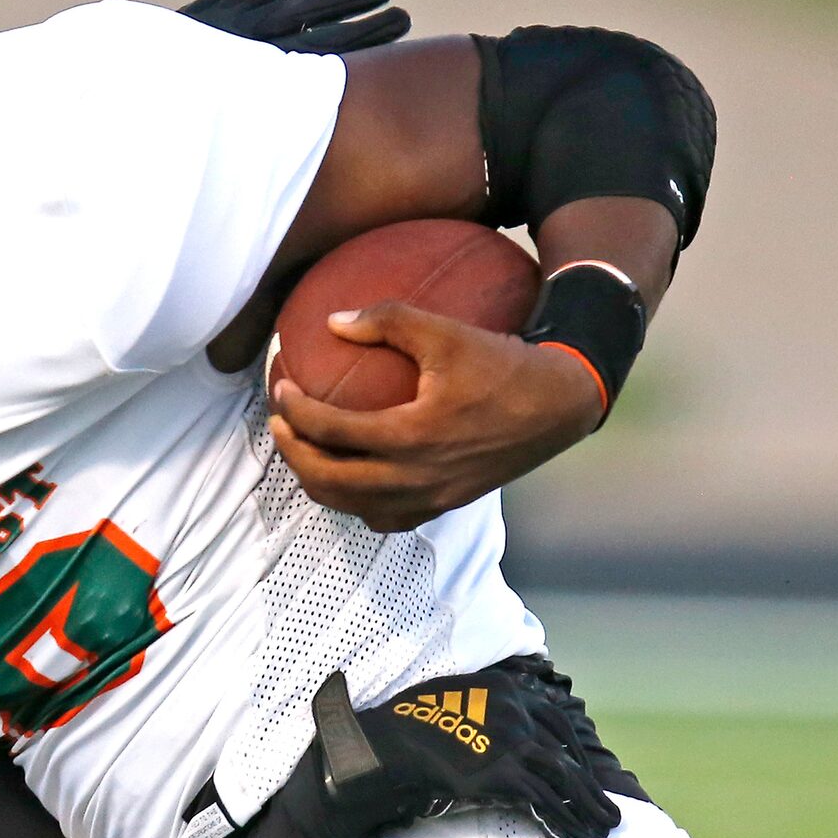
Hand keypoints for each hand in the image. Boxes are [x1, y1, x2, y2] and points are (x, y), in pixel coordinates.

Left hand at [270, 302, 600, 530]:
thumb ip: (388, 319)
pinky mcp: (441, 506)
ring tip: (304, 447)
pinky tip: (349, 473)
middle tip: (279, 423)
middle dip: (293, 453)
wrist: (558, 406)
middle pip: (329, 480)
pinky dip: (356, 501)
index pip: (330, 432)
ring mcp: (429, 499)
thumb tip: (332, 322)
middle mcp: (416, 479)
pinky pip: (383, 517)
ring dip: (319, 479)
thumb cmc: (503, 365)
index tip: (281, 384)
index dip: (294, 410)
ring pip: (351, 506)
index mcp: (412, 437)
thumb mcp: (448, 331)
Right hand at [319, 664, 620, 837]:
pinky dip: (565, 823)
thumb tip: (492, 725)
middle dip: (590, 785)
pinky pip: (545, 802)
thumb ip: (481, 705)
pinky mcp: (504, 774)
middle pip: (567, 753)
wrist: (387, 742)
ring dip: (588, 807)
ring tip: (604, 830)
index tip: (585, 772)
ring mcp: (514, 742)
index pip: (557, 721)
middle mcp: (518, 712)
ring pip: (565, 778)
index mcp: (508, 691)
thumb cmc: (410, 723)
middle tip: (609, 810)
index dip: (575, 750)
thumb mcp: (453, 696)